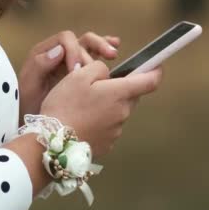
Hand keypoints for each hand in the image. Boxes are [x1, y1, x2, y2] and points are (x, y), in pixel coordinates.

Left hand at [18, 31, 119, 120]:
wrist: (35, 123)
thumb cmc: (30, 105)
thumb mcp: (29, 86)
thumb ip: (40, 66)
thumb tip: (59, 50)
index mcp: (45, 52)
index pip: (65, 40)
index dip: (74, 51)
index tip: (77, 70)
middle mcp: (60, 52)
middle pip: (81, 40)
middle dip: (96, 46)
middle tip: (108, 57)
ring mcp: (71, 60)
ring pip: (90, 45)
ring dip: (103, 46)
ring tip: (113, 54)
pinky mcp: (80, 69)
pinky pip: (94, 54)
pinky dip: (105, 49)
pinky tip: (116, 47)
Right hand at [40, 61, 163, 157]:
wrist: (52, 143)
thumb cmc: (66, 105)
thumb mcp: (78, 75)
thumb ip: (99, 69)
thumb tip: (109, 75)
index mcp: (120, 93)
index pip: (151, 81)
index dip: (156, 71)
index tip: (156, 66)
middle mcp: (124, 112)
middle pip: (131, 96)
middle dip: (120, 90)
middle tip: (97, 88)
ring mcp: (117, 131)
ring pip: (118, 112)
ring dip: (108, 107)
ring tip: (83, 108)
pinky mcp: (108, 144)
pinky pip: (109, 127)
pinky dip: (100, 122)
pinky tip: (82, 123)